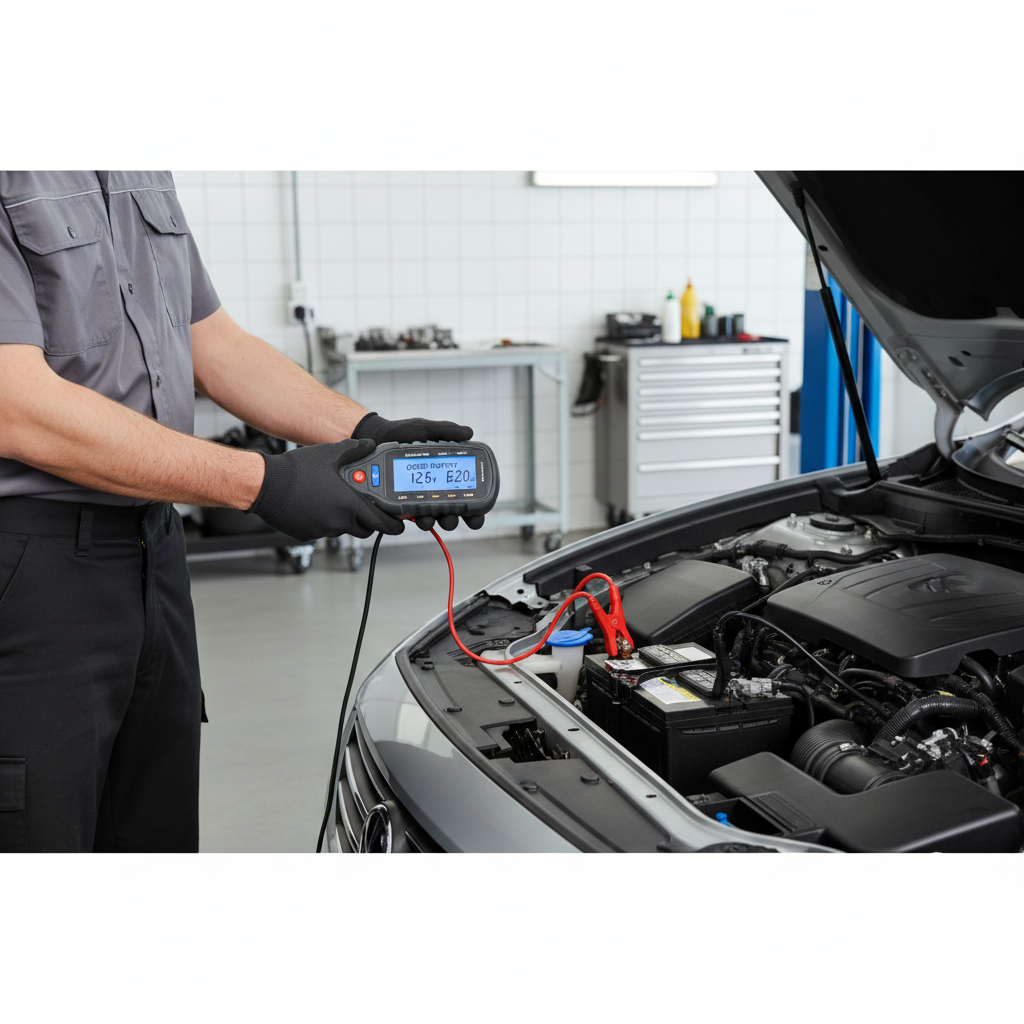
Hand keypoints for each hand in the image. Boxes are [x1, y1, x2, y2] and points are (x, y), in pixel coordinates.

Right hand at [247, 438, 404, 541]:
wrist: (267, 485)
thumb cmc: (298, 470)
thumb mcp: (331, 453)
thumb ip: (356, 449)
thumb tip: (370, 444)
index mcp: (350, 504)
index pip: (383, 523)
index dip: (394, 525)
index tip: (399, 523)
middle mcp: (339, 521)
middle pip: (366, 528)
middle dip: (370, 519)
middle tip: (366, 506)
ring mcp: (323, 530)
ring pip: (345, 529)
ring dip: (346, 518)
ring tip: (335, 499)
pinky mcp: (309, 535)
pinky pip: (325, 530)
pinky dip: (326, 521)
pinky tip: (316, 504)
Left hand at [353, 412, 484, 532]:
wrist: (373, 438)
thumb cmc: (399, 432)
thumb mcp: (425, 429)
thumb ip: (446, 431)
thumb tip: (469, 432)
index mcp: (444, 471)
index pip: (467, 491)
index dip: (476, 505)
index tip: (481, 511)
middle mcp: (434, 487)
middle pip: (455, 510)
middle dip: (459, 517)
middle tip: (457, 516)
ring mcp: (420, 496)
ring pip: (437, 517)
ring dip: (441, 521)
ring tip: (439, 518)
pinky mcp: (403, 501)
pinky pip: (415, 516)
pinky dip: (420, 519)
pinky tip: (420, 517)